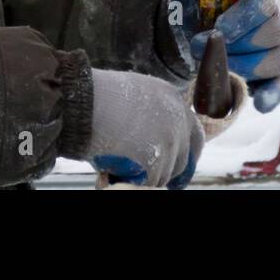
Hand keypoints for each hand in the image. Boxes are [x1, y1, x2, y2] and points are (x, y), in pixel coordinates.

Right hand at [83, 69, 204, 188]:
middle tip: (144, 174)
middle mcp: (178, 121)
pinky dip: (131, 182)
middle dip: (164, 170)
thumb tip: (153, 138)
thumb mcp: (135, 95)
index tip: (178, 172)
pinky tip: (114, 170)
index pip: (195, 137)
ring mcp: (169, 143)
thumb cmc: (98, 98)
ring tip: (119, 162)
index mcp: (174, 101)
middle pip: (181, 161)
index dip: (186, 156)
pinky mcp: (156, 162)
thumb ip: (152, 114)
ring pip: (163, 175)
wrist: (84, 103)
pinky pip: (147, 184)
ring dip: (144, 176)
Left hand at [168, 0, 279, 112]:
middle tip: (200, 44)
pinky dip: (271, 96)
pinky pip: (278, 87)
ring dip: (238, 65)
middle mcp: (275, 22)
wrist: (203, 26)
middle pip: (267, 36)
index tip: (217, 28)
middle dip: (232, 44)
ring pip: (269, 62)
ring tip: (213, 62)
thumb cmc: (205, 1)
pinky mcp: (272, 76)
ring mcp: (276, 50)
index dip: (240, 18)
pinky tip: (261, 104)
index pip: (261, 4)